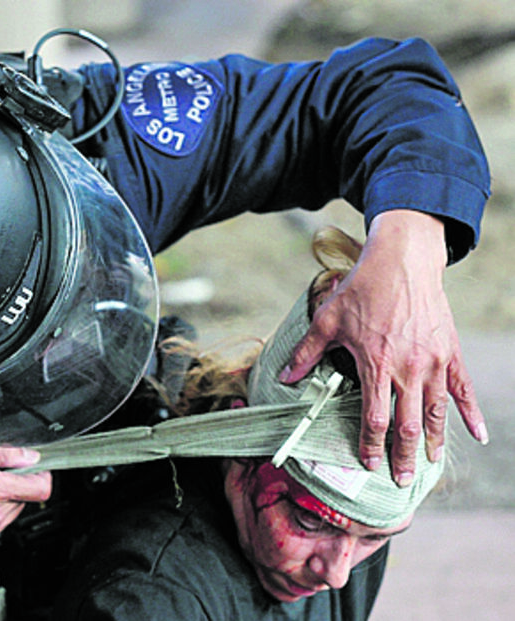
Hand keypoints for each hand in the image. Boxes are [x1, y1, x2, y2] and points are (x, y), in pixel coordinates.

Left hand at [281, 210, 487, 485]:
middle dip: (404, 454)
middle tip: (401, 479)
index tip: (367, 463)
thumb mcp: (327, 320)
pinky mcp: (450, 352)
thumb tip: (284, 377)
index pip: (373, 418)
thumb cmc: (362, 289)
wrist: (402, 261)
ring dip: (434, 441)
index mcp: (377, 364)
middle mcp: (408, 368)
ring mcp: (433, 361)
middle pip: (408, 424)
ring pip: (436, 412)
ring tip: (431, 464)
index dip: (370, 445)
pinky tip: (477, 435)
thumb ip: (306, 353)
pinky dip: (471, 413)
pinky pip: (463, 389)